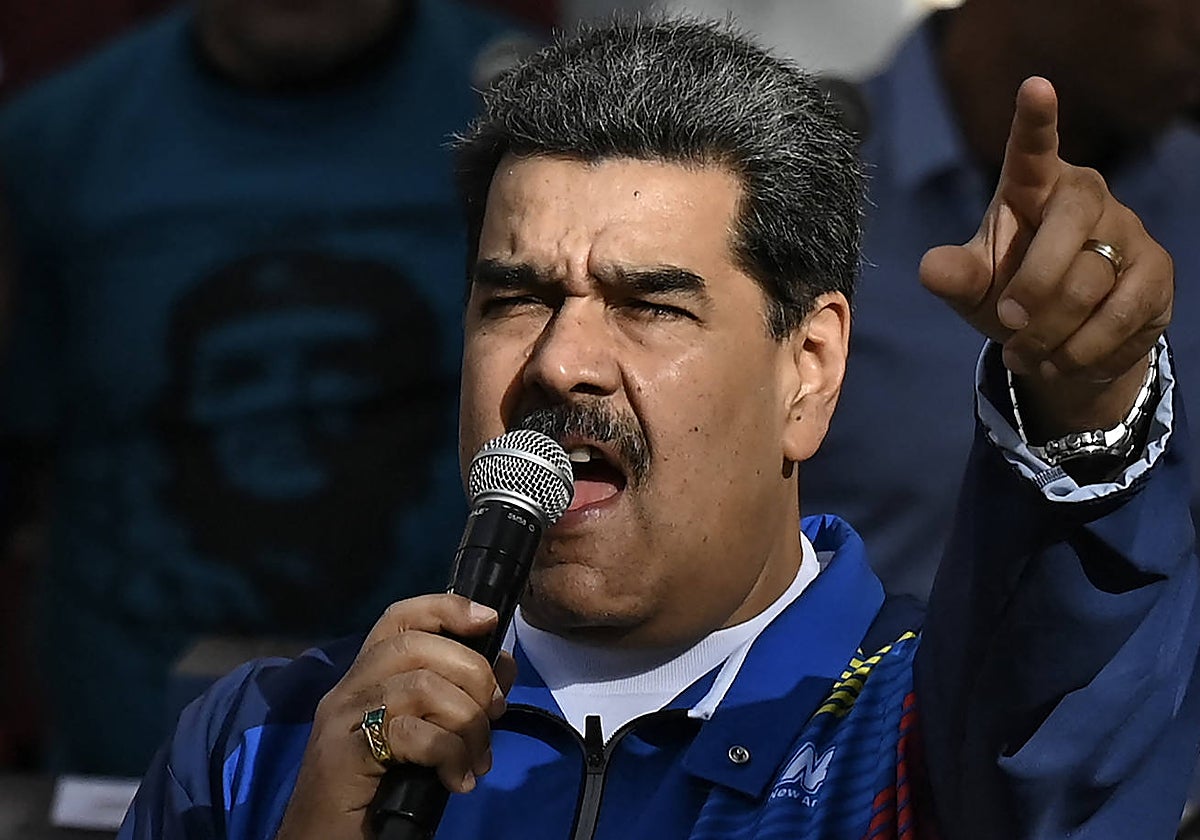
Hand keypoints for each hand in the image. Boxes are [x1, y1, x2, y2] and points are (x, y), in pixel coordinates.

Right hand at [275, 594, 515, 839]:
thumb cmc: (377, 797)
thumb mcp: (425, 739)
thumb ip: (456, 700)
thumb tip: (503, 664)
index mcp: (365, 680)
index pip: (400, 619)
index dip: (446, 608)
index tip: (488, 620)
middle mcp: (347, 690)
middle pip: (417, 645)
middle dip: (472, 674)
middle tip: (493, 716)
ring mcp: (341, 721)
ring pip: (421, 686)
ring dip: (467, 723)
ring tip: (475, 761)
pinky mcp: (343, 757)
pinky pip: (412, 734)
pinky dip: (448, 754)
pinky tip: (456, 781)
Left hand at [920, 77, 1172, 439]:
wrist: (1061, 343)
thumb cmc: (1011, 293)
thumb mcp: (975, 288)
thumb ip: (956, 276)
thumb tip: (931, 269)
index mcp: (1033, 188)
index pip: (1033, 149)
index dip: (1035, 121)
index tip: (1034, 86)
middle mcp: (1085, 197)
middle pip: (1069, 223)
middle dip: (1035, 283)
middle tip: (1008, 321)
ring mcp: (1127, 232)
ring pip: (1092, 281)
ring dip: (1051, 331)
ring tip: (1025, 353)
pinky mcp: (1155, 274)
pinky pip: (1120, 315)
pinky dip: (1081, 350)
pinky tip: (1059, 361)